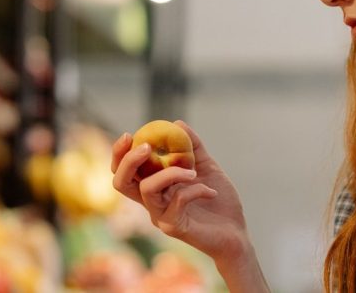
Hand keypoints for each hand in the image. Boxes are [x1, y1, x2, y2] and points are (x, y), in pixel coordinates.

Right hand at [112, 121, 267, 290]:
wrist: (236, 234)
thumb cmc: (219, 203)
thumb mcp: (206, 167)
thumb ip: (192, 147)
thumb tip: (176, 123)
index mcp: (153, 188)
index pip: (124, 172)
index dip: (119, 153)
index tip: (128, 134)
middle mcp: (151, 202)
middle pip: (121, 182)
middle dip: (128, 160)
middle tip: (147, 147)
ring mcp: (160, 216)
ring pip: (147, 189)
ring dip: (170, 173)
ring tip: (193, 172)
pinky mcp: (173, 227)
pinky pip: (178, 200)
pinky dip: (196, 189)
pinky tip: (211, 191)